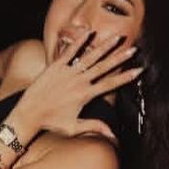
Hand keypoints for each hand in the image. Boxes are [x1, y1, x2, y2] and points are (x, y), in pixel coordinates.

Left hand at [11, 30, 142, 139]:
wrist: (29, 114)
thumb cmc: (51, 123)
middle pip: (104, 67)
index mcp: (85, 95)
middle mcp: (78, 81)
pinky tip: (89, 32)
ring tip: (117, 38)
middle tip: (133, 49)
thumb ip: (94, 127)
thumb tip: (113, 136)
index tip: (139, 70)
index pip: (110, 84)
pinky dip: (79, 42)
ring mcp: (67, 72)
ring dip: (104, 47)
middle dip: (120, 58)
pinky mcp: (55, 66)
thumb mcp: (74, 127)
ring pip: (90, 57)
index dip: (126, 77)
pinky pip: (69, 52)